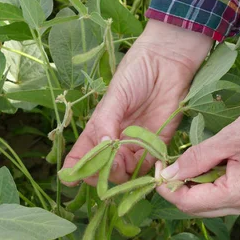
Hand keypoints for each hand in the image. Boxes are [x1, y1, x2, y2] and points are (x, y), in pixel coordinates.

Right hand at [62, 20, 212, 185]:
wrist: (168, 61)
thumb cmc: (137, 72)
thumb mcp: (116, 95)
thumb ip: (106, 121)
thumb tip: (101, 148)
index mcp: (99, 128)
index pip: (82, 156)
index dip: (75, 170)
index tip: (71, 178)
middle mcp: (116, 141)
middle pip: (103, 170)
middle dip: (102, 173)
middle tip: (107, 163)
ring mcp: (137, 144)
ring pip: (125, 173)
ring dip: (122, 173)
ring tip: (125, 160)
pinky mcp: (159, 143)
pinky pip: (150, 166)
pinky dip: (146, 170)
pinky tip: (145, 162)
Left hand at [157, 84, 239, 216]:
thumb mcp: (227, 138)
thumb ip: (195, 159)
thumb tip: (167, 174)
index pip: (191, 203)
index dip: (168, 189)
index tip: (157, 167)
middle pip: (200, 209)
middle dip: (180, 190)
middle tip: (168, 165)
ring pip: (213, 205)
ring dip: (196, 188)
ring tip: (191, 163)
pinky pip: (227, 198)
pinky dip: (213, 186)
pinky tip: (210, 166)